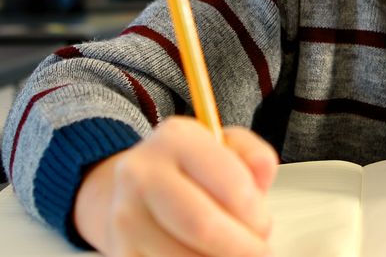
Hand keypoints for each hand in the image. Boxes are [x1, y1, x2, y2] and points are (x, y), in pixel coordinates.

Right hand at [73, 118, 278, 256]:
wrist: (130, 192)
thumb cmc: (189, 172)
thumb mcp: (224, 147)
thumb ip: (251, 154)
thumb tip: (263, 173)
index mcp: (176, 140)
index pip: (232, 185)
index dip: (256, 215)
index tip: (264, 225)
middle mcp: (142, 175)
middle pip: (203, 227)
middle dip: (242, 248)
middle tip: (258, 252)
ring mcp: (126, 217)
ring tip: (228, 251)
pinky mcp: (121, 252)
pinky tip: (203, 256)